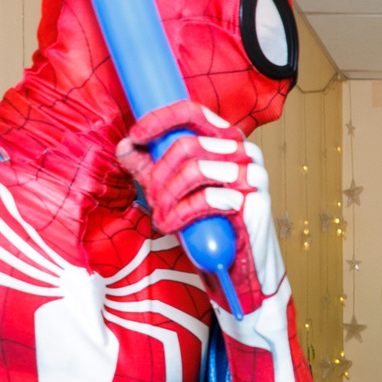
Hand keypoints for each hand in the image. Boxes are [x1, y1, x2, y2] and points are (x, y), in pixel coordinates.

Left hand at [114, 102, 283, 311]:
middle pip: (186, 144)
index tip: (136, 136)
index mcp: (225, 141)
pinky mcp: (256, 200)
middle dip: (159, 175)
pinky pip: (208, 197)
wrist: (239, 269)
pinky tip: (176, 226)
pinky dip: (184, 214)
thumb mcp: (174, 193)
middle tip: (152, 201)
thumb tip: (125, 145)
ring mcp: (253, 174)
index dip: (160, 119)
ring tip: (164, 218)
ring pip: (194, 169)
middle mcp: (243, 151)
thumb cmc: (210, 227)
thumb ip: (151, 168)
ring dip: (169, 197)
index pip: (192, 112)